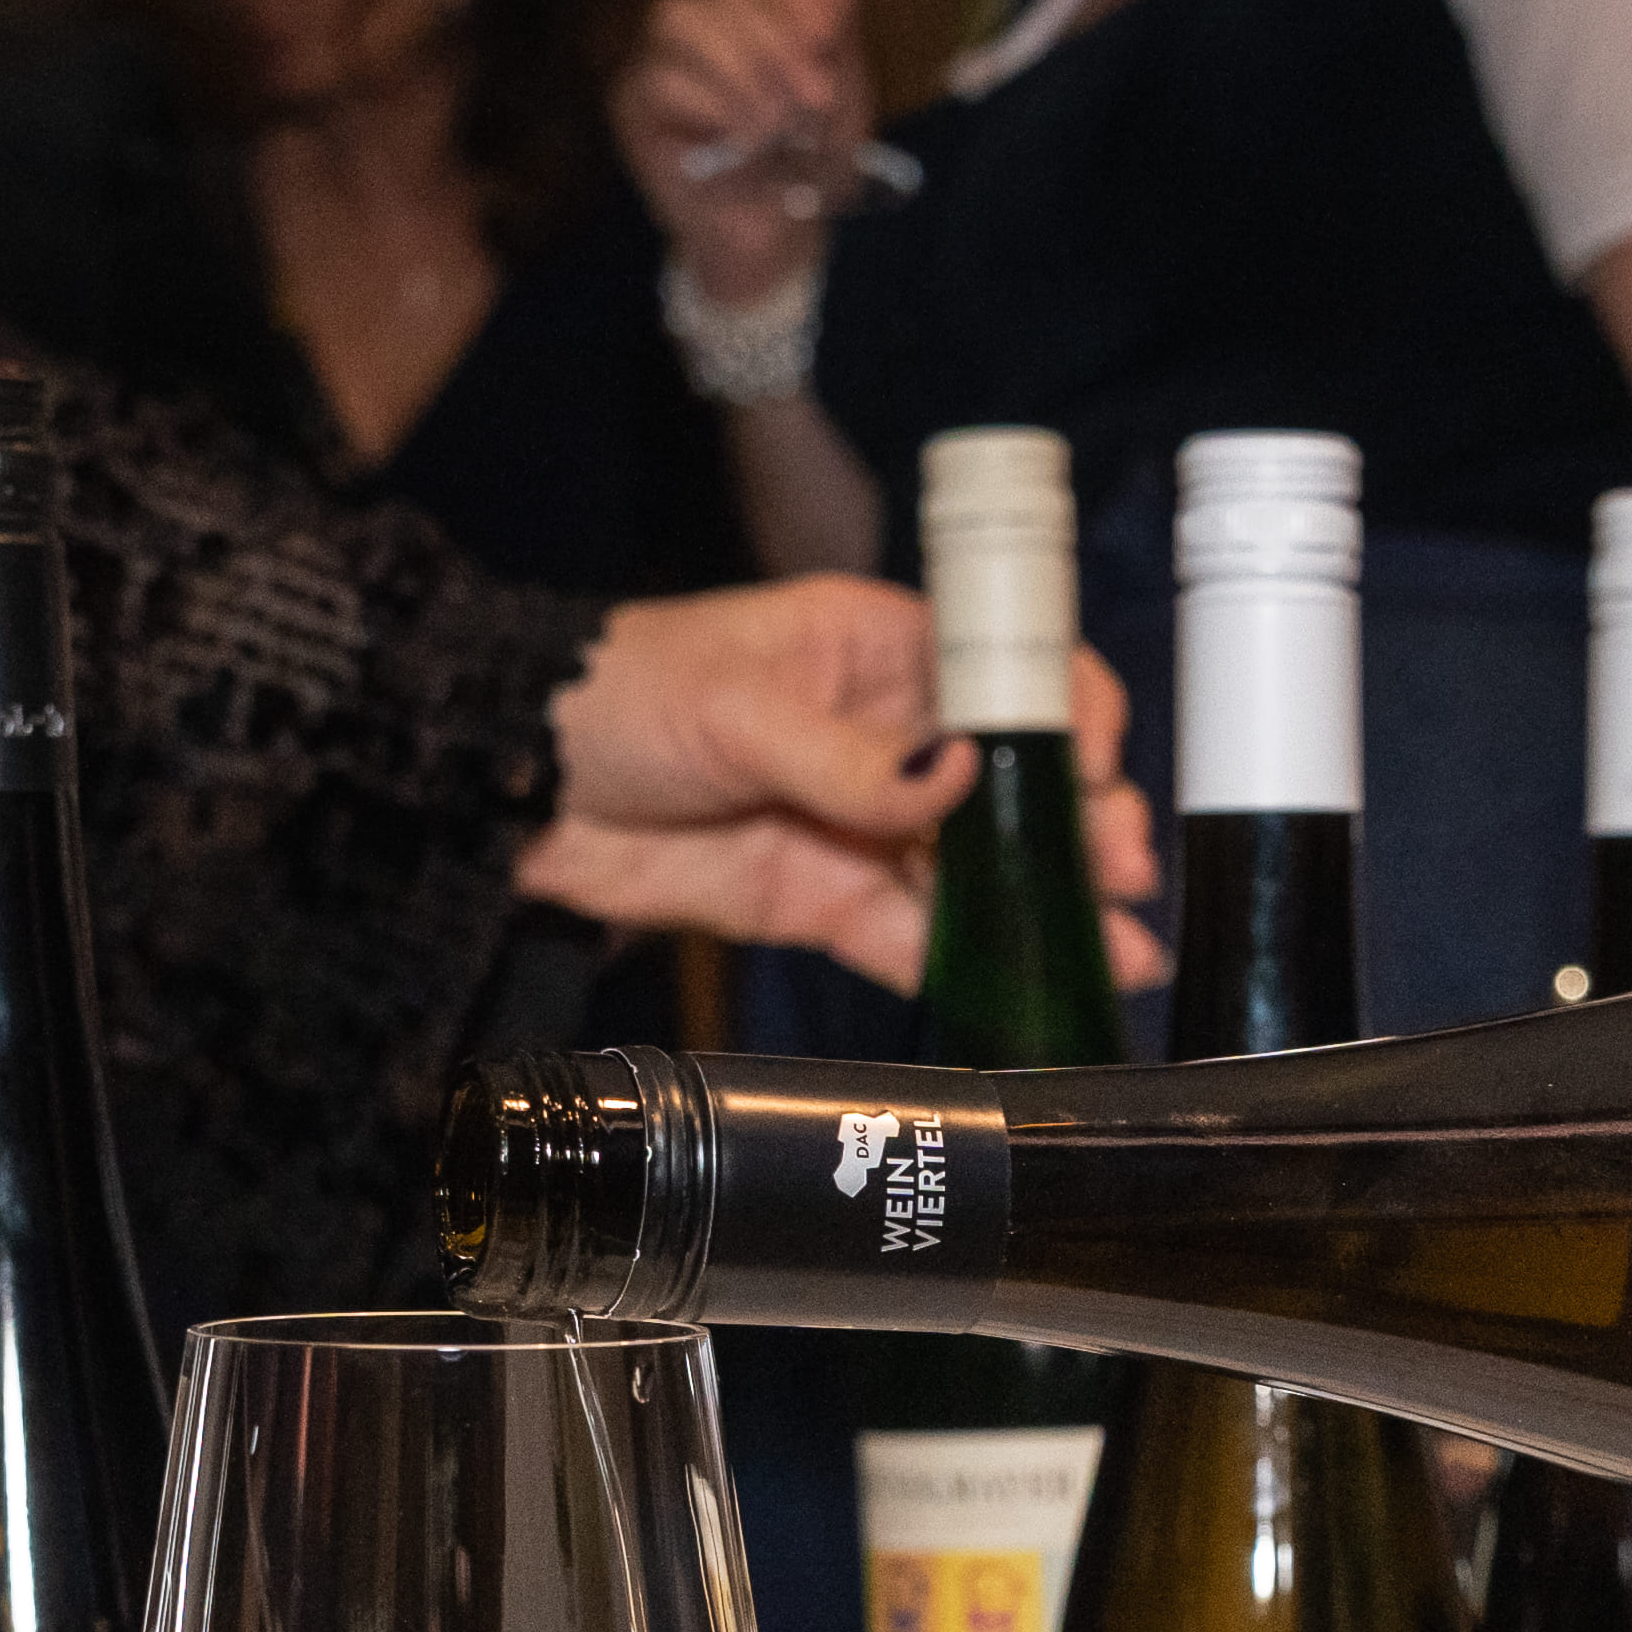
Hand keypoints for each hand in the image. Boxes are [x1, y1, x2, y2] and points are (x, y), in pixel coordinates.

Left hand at [527, 574, 1162, 989]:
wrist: (512, 792)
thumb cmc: (615, 697)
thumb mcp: (734, 708)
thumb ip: (847, 756)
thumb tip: (957, 773)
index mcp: (875, 647)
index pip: (1003, 666)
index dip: (1065, 711)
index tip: (1097, 763)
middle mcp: (884, 733)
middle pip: (1010, 779)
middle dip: (1076, 824)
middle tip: (1119, 869)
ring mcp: (856, 821)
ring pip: (973, 867)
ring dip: (1042, 906)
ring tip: (1112, 949)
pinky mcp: (820, 897)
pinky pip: (909, 934)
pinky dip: (968, 962)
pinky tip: (1031, 984)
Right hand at [612, 0, 867, 318]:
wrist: (776, 234)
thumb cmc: (809, 163)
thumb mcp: (843, 102)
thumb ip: (839, 42)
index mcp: (754, 9)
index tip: (825, 39)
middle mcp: (703, 22)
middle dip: (775, 43)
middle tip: (814, 101)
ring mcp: (660, 57)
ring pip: (679, 19)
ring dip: (738, 68)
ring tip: (777, 123)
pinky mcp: (633, 103)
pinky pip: (659, 78)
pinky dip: (712, 105)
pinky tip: (744, 140)